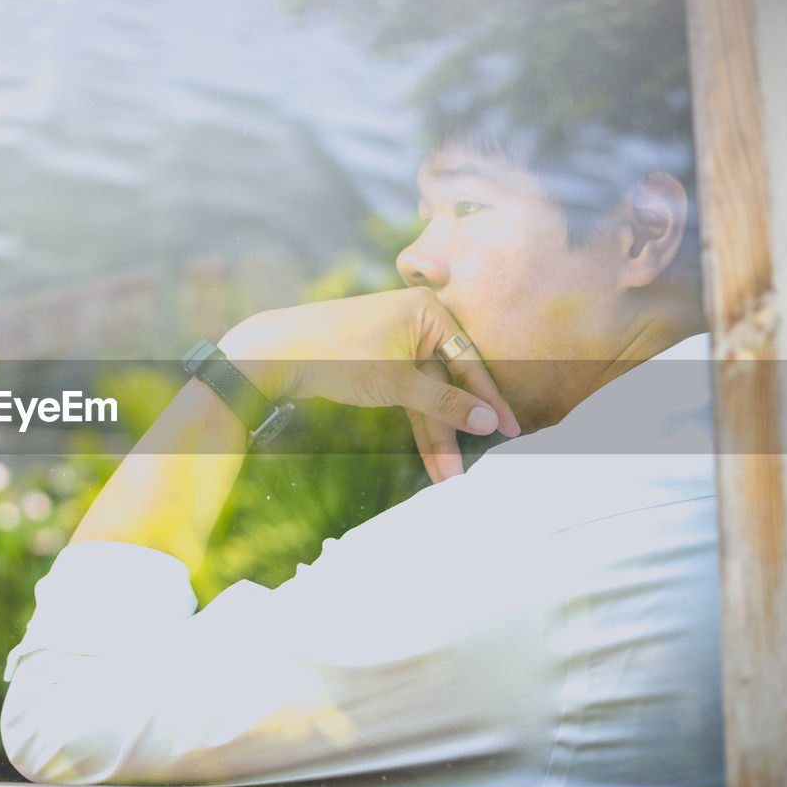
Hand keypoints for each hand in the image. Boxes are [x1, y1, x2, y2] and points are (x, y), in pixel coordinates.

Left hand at [218, 287, 519, 476]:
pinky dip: (416, 422)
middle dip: (456, 428)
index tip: (511, 429)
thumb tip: (489, 421)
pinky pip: (408, 395)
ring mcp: (397, 342)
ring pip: (426, 394)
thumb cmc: (337, 355)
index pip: (469, 361)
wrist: (274, 352)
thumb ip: (445, 403)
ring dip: (435, 435)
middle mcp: (417, 321)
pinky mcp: (379, 362)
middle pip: (448, 382)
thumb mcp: (397, 383)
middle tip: (470, 468)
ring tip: (448, 476)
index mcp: (428, 310)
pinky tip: (431, 456)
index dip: (489, 400)